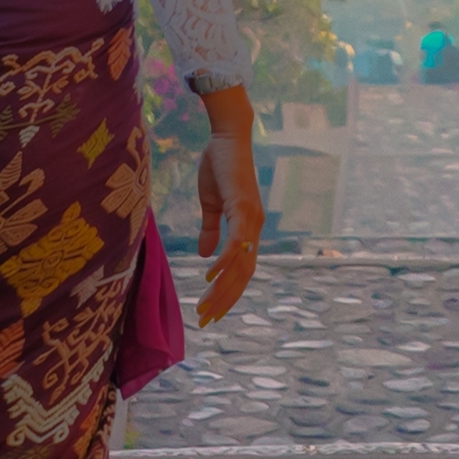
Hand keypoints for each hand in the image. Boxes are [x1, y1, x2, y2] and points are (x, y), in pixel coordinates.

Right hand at [190, 83, 264, 326]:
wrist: (225, 138)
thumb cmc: (218, 167)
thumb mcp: (210, 205)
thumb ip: (210, 230)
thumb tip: (205, 256)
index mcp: (247, 229)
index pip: (242, 271)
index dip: (229, 292)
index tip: (212, 312)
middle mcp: (253, 229)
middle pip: (243, 275)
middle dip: (225, 300)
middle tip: (206, 320)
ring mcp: (250, 219)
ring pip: (240, 265)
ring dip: (222, 289)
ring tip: (205, 307)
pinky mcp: (242, 208)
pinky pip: (235, 243)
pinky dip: (224, 262)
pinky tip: (210, 276)